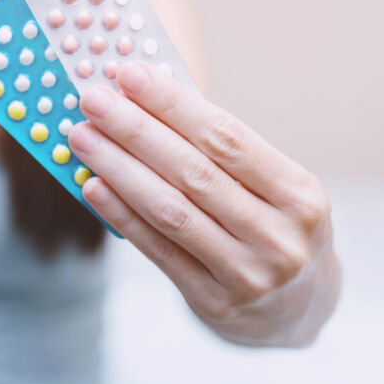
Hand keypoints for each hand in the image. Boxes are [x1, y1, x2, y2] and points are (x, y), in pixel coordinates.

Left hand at [69, 61, 340, 346]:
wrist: (300, 308)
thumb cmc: (273, 227)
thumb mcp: (272, 188)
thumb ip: (218, 153)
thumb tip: (144, 103)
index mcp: (299, 194)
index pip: (226, 138)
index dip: (173, 104)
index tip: (129, 75)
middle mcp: (278, 236)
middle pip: (192, 172)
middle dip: (135, 130)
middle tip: (93, 100)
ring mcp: (247, 274)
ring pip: (170, 210)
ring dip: (118, 168)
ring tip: (82, 137)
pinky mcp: (214, 302)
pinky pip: (158, 250)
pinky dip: (121, 215)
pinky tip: (93, 186)